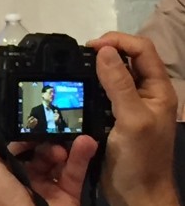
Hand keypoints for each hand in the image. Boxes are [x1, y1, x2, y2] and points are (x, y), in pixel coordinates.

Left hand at [0, 114, 96, 205]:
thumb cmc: (1, 195)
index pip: (9, 140)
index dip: (18, 125)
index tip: (29, 107)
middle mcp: (21, 175)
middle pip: (35, 147)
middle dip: (42, 135)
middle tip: (49, 127)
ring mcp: (46, 186)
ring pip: (56, 156)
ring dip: (60, 146)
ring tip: (60, 148)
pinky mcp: (68, 195)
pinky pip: (75, 171)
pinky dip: (81, 155)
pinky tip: (87, 142)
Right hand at [88, 32, 178, 205]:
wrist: (135, 194)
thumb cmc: (140, 158)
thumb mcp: (132, 118)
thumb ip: (119, 84)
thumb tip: (104, 50)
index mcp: (158, 89)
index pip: (142, 49)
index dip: (117, 41)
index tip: (90, 47)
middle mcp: (146, 93)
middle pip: (127, 58)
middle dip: (104, 51)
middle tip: (78, 58)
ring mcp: (130, 105)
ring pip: (113, 74)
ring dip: (95, 68)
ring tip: (73, 70)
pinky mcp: (114, 116)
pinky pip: (102, 92)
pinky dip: (89, 85)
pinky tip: (75, 88)